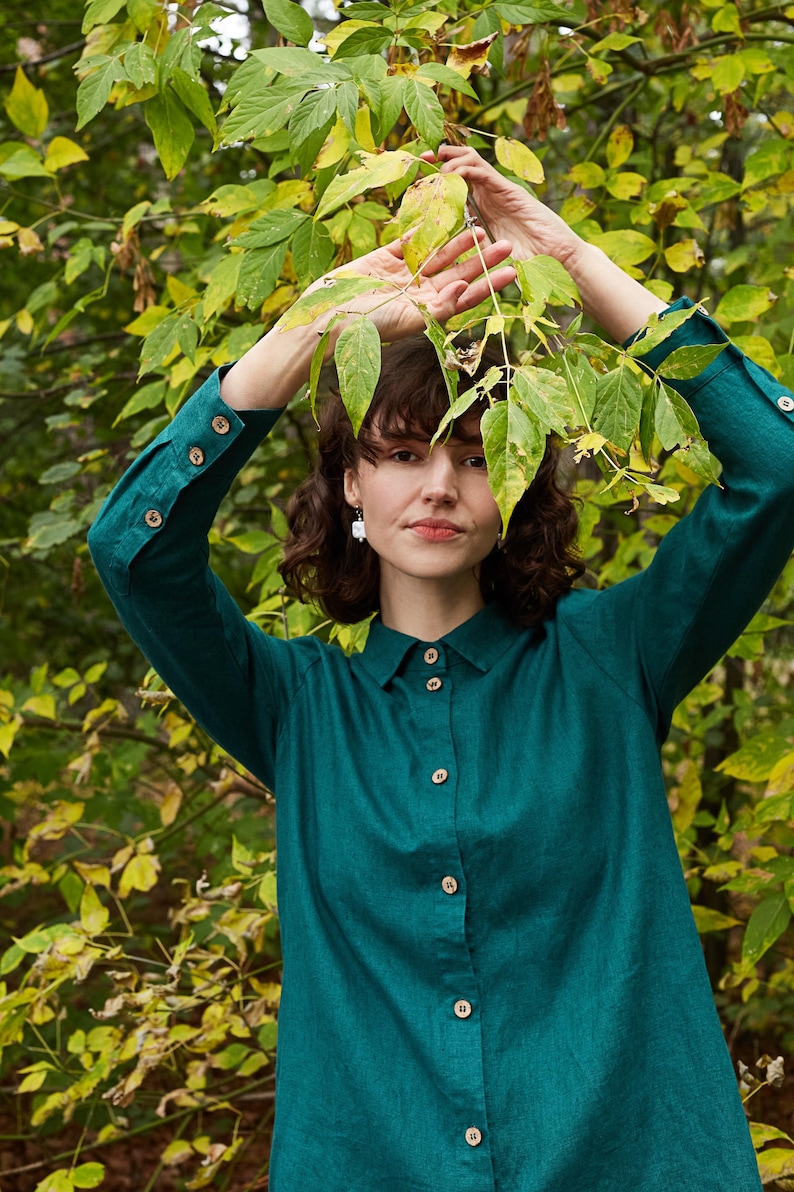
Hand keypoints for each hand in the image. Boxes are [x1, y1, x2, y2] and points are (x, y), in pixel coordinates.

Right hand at [311, 224, 515, 343]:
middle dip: (481, 260)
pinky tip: (444, 217)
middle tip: (506, 244)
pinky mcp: (384, 259)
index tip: (510, 272)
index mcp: (428, 312)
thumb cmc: (369, 326)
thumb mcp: (408, 319)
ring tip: (481, 229)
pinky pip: (408, 242)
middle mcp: (419, 294)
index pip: (466, 296)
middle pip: (457, 273)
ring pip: (437, 256)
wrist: (329, 317)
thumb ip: (438, 305)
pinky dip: (424, 230)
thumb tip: (465, 286)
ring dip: (458, 244)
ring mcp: (402, 276)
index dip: (488, 284)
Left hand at [426, 144, 581, 265]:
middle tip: (420, 159)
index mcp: (483, 205)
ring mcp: (498, 189)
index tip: (417, 180)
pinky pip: (481, 171)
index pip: (456, 182)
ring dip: (448, 159)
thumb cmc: (530, 259)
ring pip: (468, 161)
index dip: (436, 178)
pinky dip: (462, 169)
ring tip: (432, 163)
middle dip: (438, 159)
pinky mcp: (507, 189)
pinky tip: (448, 176)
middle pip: (460, 164)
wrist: (558, 258)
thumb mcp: (491, 253)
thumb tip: (449, 254)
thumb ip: (474, 247)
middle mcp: (489, 193)